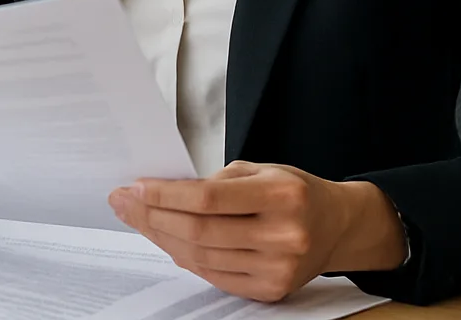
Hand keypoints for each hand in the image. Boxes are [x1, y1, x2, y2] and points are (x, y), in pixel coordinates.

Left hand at [108, 160, 406, 301]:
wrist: (337, 226)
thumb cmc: (295, 192)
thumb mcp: (263, 169)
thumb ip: (218, 182)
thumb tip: (162, 193)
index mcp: (282, 196)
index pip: (209, 199)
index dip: (166, 195)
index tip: (135, 187)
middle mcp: (283, 235)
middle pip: (200, 232)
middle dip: (153, 216)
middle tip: (123, 203)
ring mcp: (278, 269)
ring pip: (202, 258)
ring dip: (162, 238)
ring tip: (138, 219)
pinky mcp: (271, 290)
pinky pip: (214, 276)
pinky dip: (185, 258)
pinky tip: (167, 240)